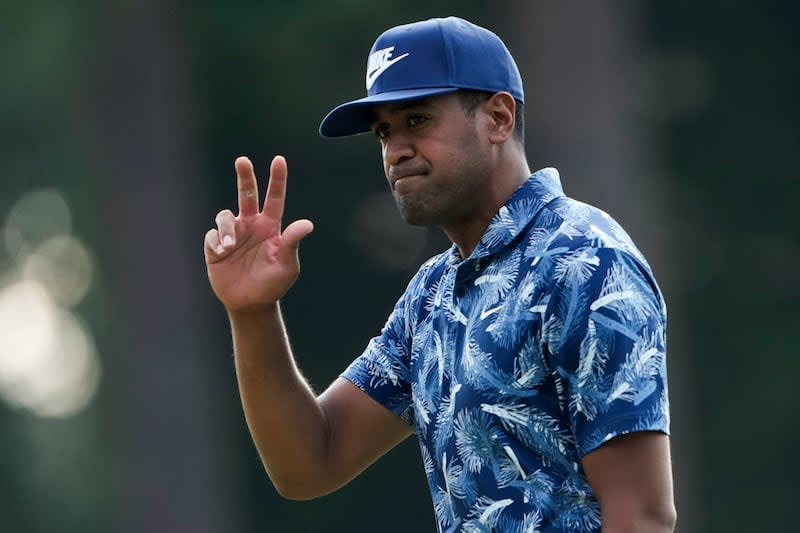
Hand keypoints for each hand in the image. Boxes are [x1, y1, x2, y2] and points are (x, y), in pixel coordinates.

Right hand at [204, 155, 313, 311]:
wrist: (250, 303)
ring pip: (224, 216)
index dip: (277, 179)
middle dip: (245, 176)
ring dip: (226, 229)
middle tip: (243, 160)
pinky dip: (217, 242)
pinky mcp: (215, 246)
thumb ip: (292, 243)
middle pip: (247, 194)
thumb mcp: (286, 265)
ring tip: (229, 247)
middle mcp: (251, 226)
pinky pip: (212, 235)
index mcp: (270, 227)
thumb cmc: (273, 285)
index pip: (275, 199)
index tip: (279, 160)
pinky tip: (222, 255)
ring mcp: (233, 234)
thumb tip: (307, 224)